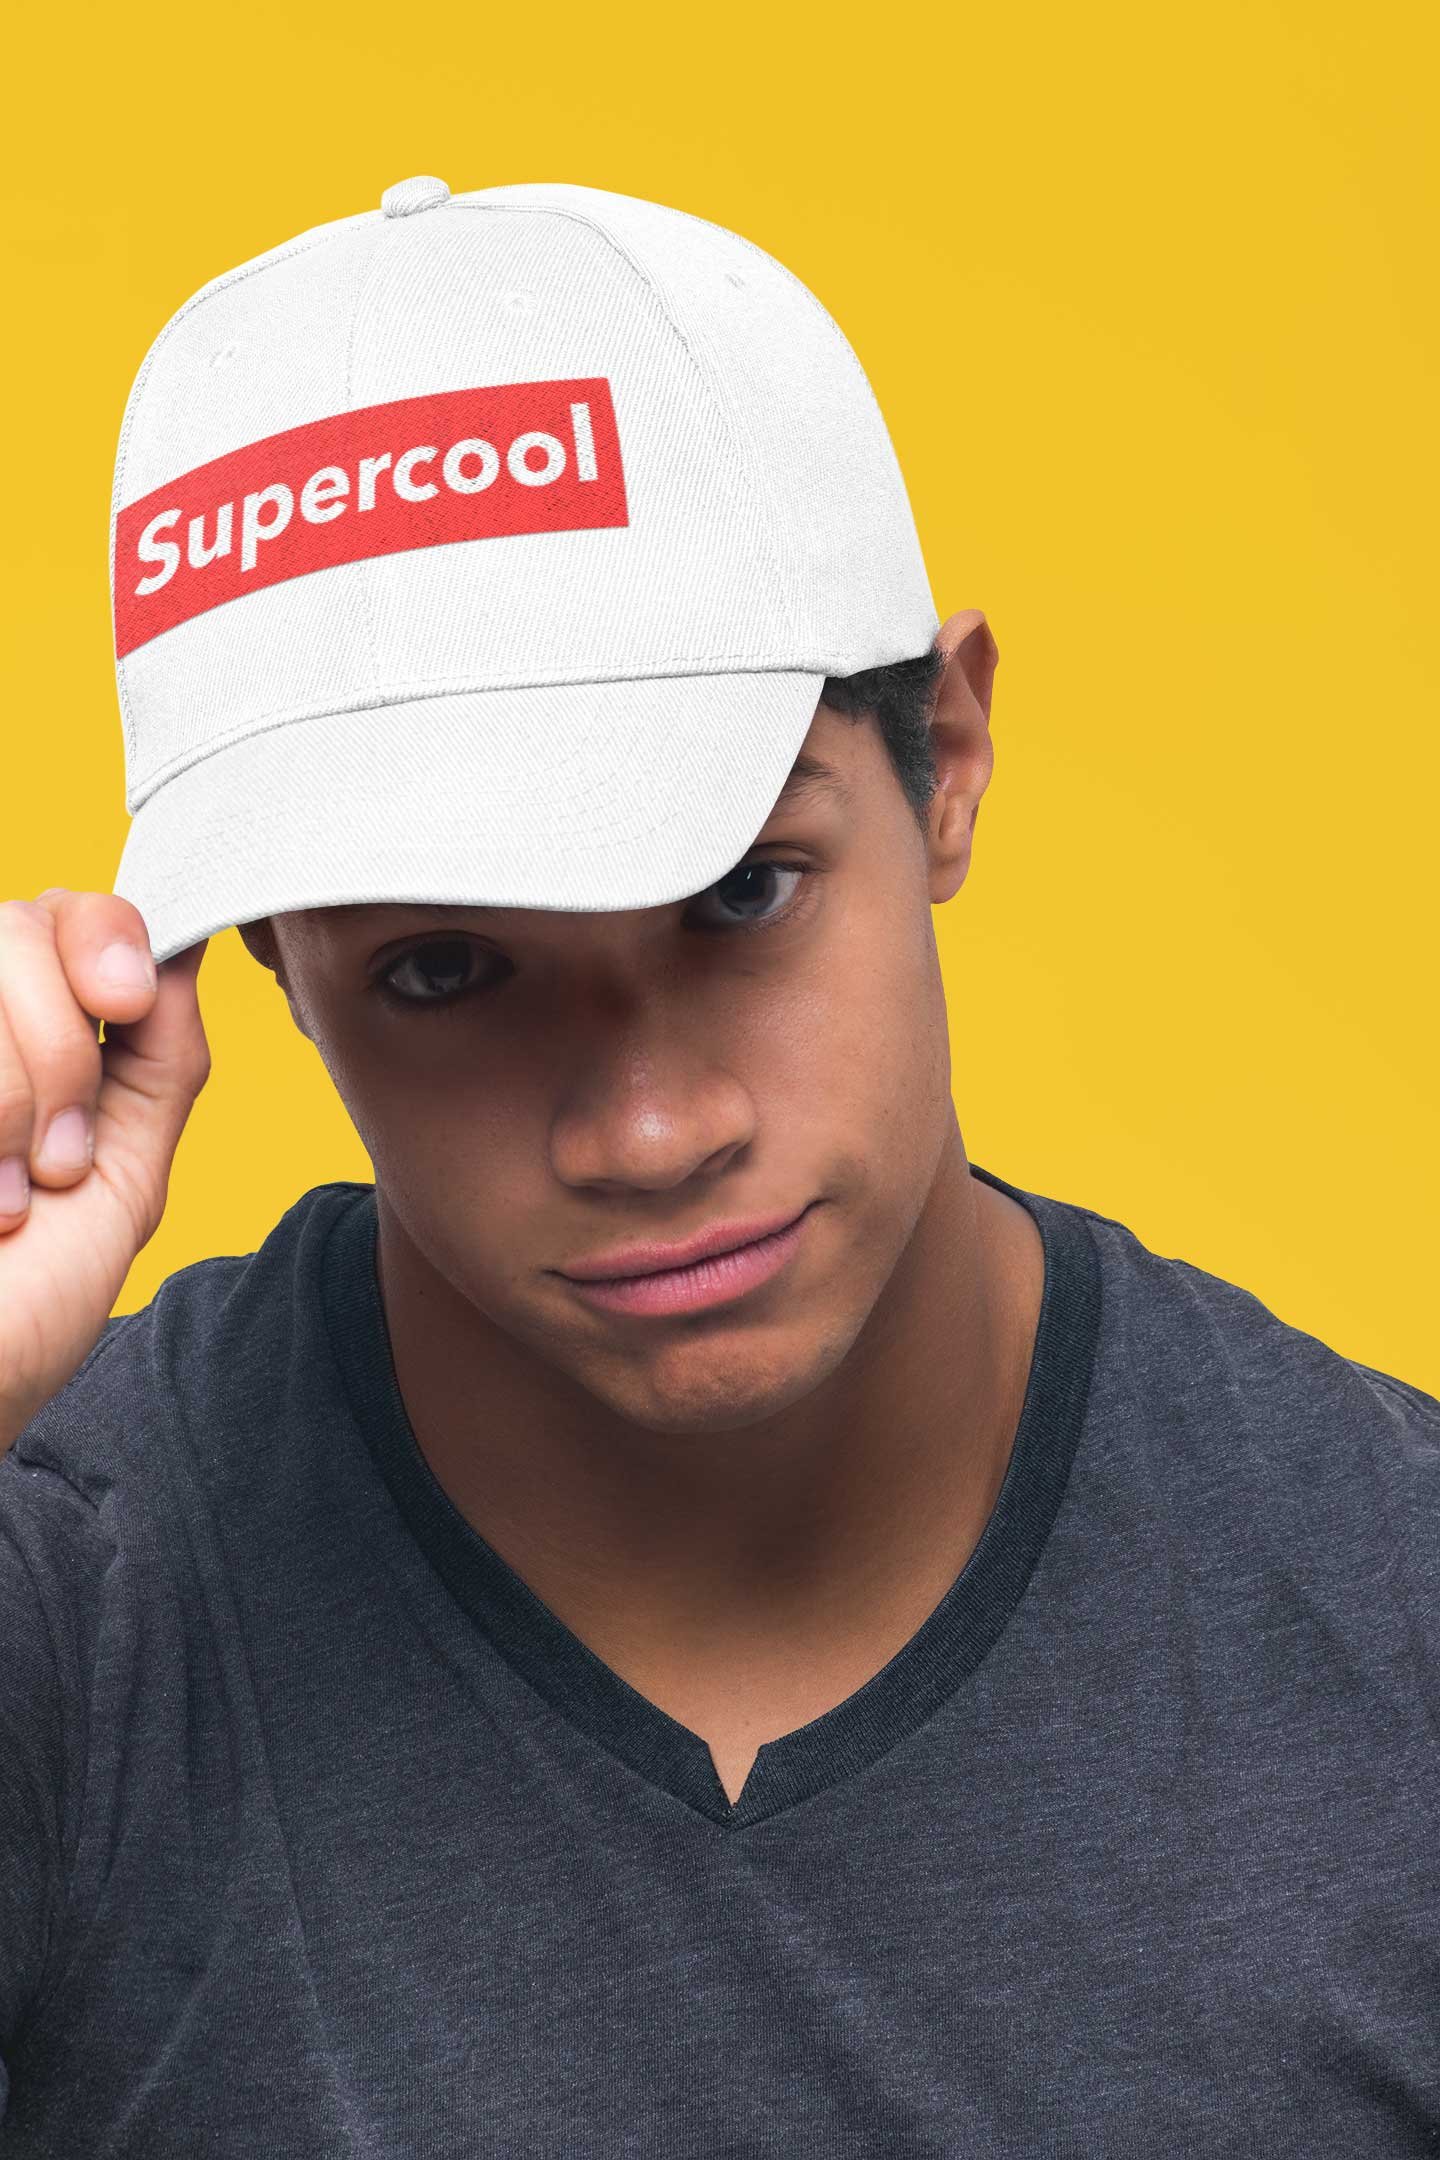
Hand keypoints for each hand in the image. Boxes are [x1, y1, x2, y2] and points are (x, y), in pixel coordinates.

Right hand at [0, 890, 210, 1453]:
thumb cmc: (26, 1308)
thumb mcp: (124, 1176)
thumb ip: (162, 1058)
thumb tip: (188, 946)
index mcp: (35, 1038)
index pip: (71, 912)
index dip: (107, 937)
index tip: (126, 1000)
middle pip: (20, 925)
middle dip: (63, 1049)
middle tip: (58, 1159)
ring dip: (12, 1094)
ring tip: (5, 1193)